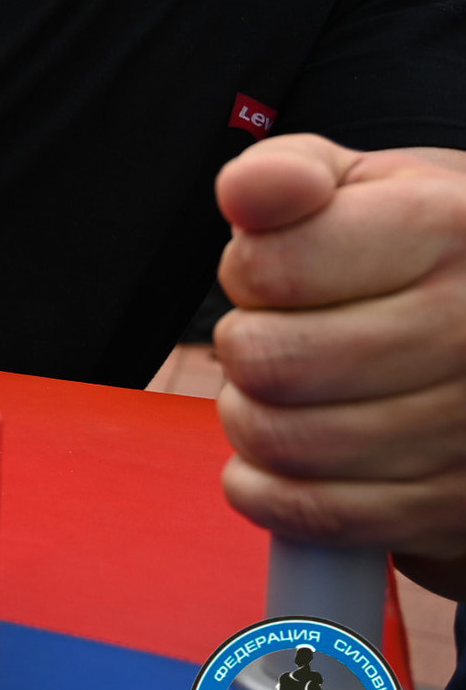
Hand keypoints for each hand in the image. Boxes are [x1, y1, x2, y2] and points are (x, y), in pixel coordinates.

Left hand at [210, 135, 465, 595]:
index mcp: (449, 230)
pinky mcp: (454, 504)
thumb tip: (247, 192)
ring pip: (281, 441)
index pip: (270, 269)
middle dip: (246, 348)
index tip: (277, 273)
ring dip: (253, 417)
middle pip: (268, 362)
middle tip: (278, 337)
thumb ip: (283, 175)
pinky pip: (314, 514)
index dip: (247, 272)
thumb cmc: (421, 251)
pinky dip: (268, 491)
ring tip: (292, 390)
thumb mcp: (365, 186)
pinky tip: (285, 457)